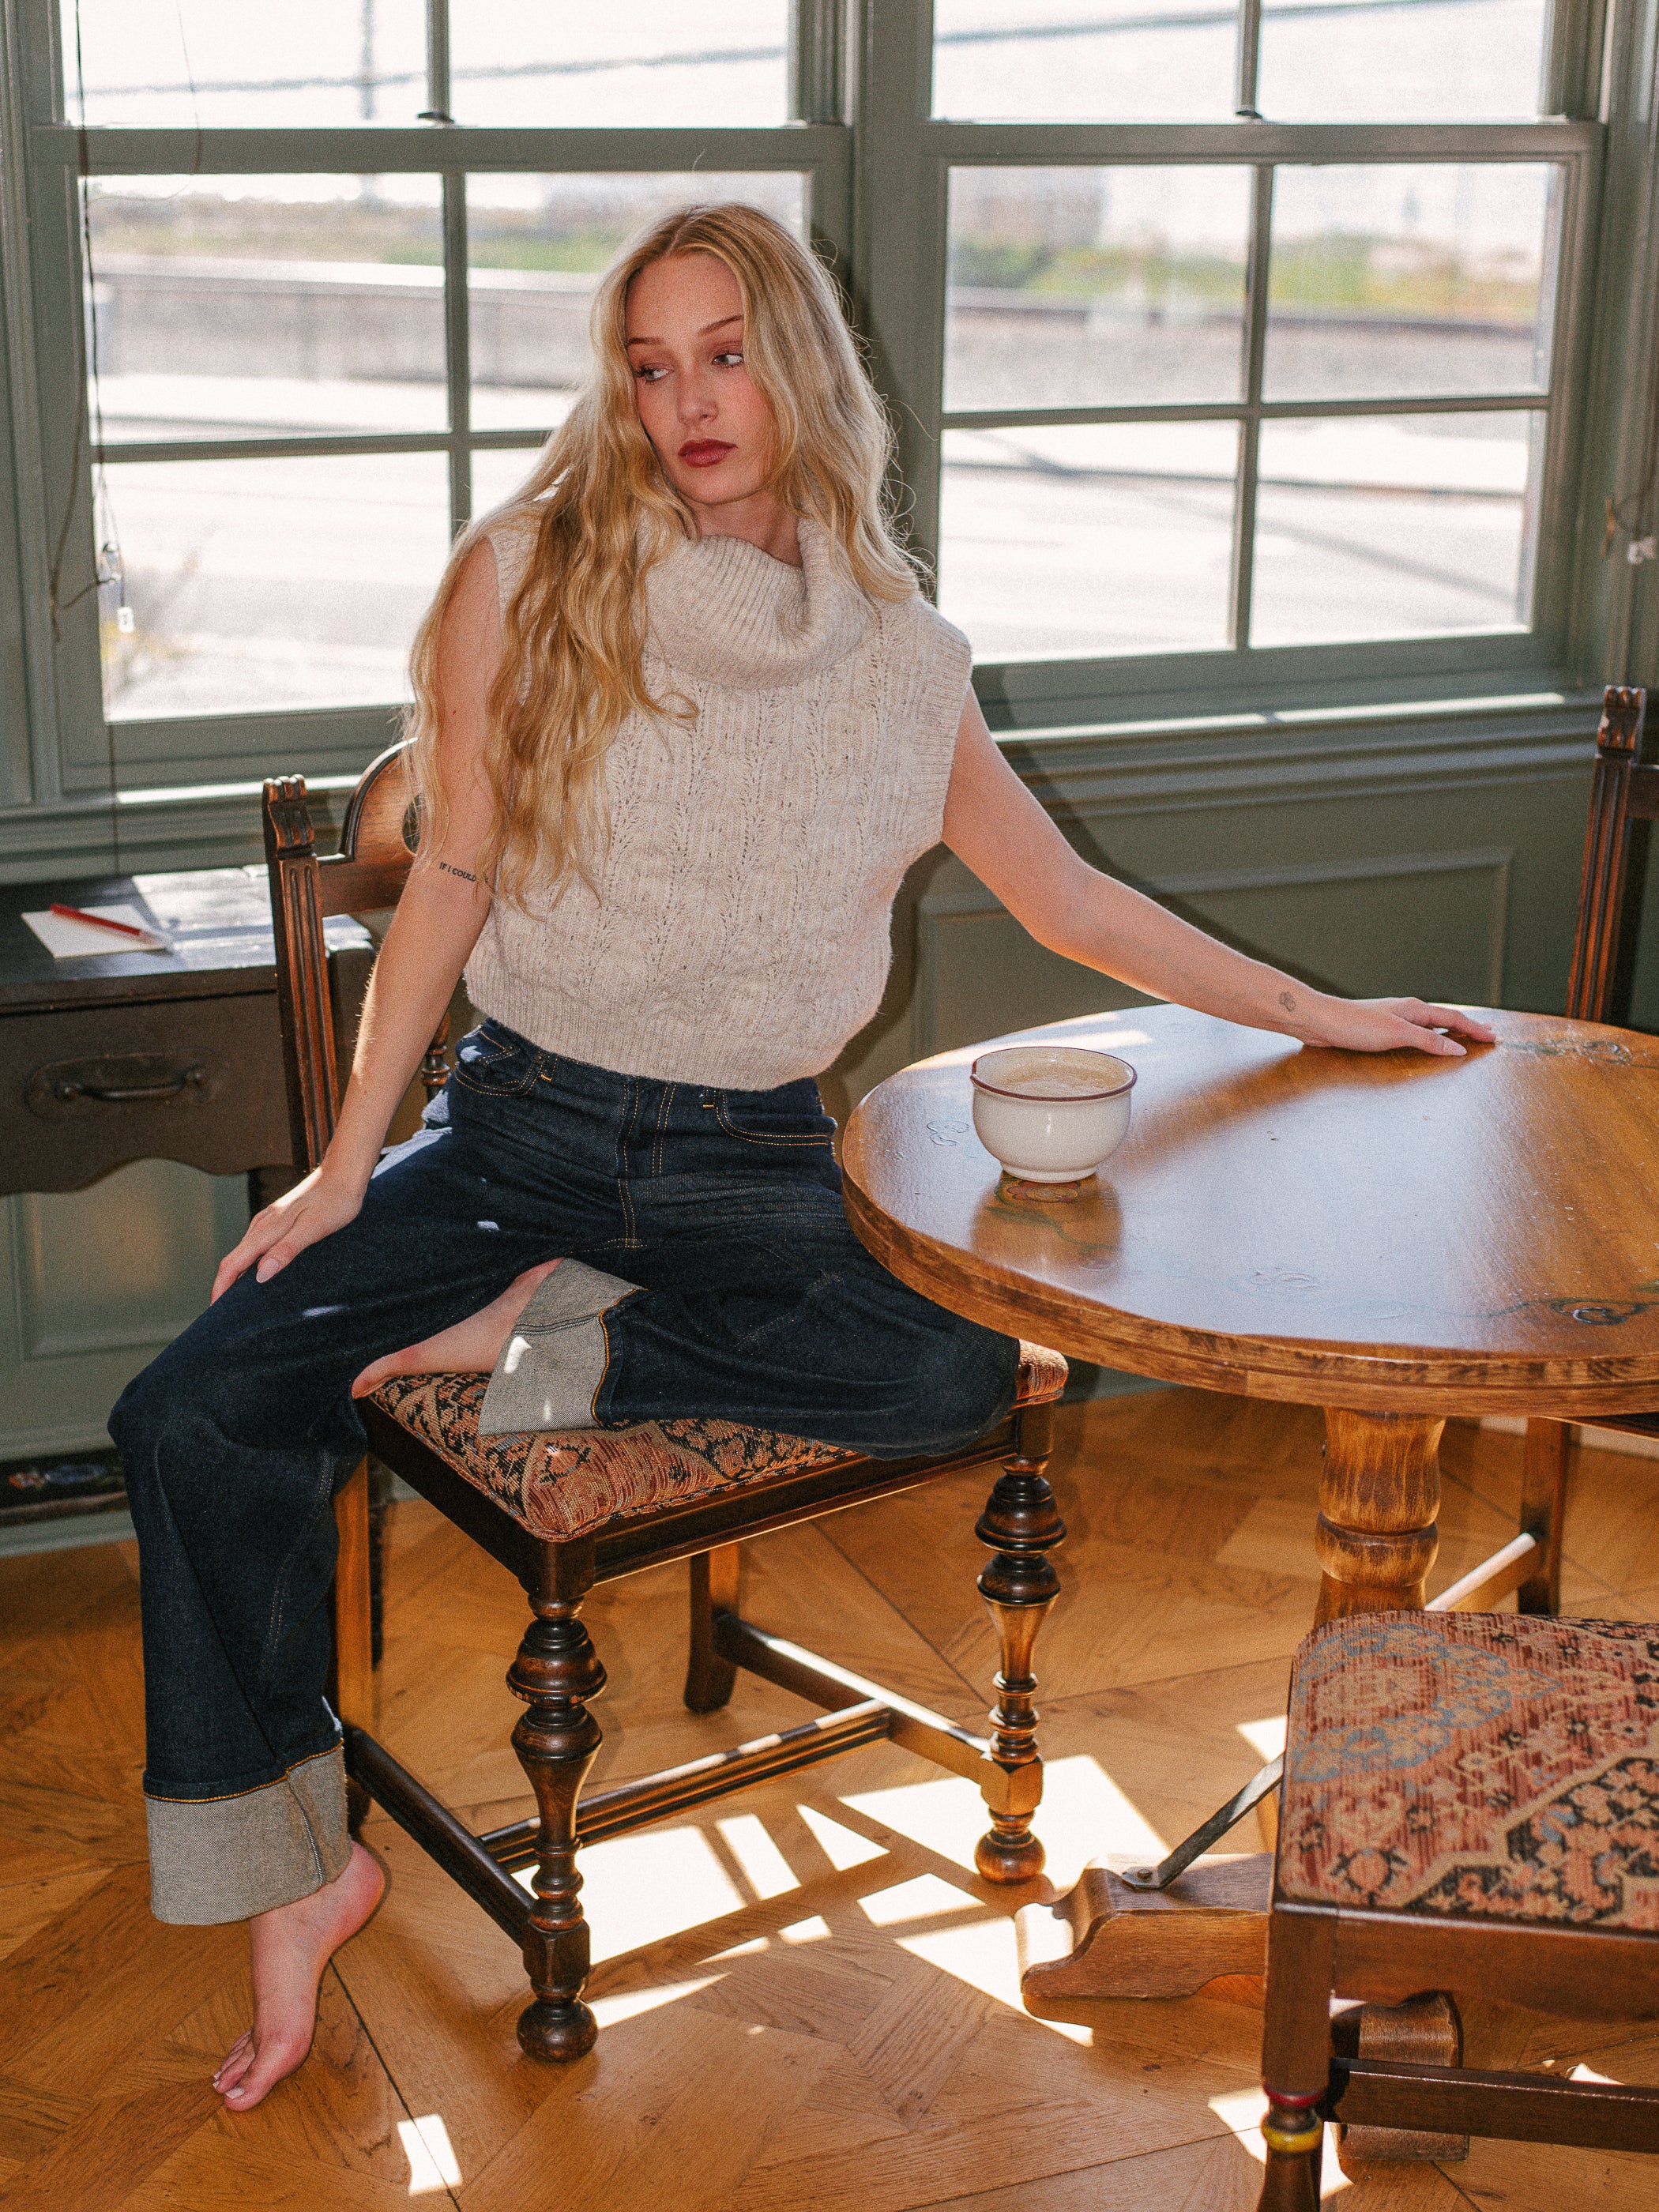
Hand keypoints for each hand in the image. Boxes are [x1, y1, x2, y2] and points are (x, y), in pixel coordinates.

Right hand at [212, 1166, 366, 1300]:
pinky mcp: (278, 1222)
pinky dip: (251, 1265)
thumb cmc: (334, 1202)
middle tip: (225, 1315)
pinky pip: (257, 1247)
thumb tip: (260, 1275)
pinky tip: (260, 1276)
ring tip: (239, 1302)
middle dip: (225, 1287)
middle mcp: (262, 1225)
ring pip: (244, 1254)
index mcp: (266, 1229)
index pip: (232, 1263)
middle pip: (234, 1261)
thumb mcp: (313, 1229)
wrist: (344, 1175)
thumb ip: (286, 1250)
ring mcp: (269, 1222)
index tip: (215, 1310)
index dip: (221, 1288)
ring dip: (237, 1277)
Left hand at [1298, 996, 1498, 1058]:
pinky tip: (1428, 1042)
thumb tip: (1457, 1049)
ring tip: (1466, 1037)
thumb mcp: (1397, 1034)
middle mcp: (1408, 1011)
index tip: (1495, 1038)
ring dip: (1451, 1031)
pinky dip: (1431, 1037)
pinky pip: (1416, 1033)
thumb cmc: (1356, 1026)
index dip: (1476, 1029)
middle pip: (1447, 1019)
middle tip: (1490, 1035)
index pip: (1455, 1019)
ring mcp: (1396, 1019)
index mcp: (1416, 1009)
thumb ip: (1428, 1040)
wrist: (1321, 1021)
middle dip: (1469, 1027)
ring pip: (1432, 1025)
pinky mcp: (1382, 1030)